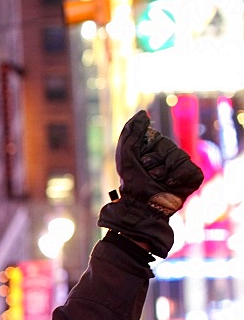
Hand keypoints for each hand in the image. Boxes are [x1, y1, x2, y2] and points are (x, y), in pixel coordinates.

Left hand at [97, 110, 203, 256]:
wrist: (141, 206)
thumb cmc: (131, 183)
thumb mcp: (125, 155)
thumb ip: (131, 133)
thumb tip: (142, 113)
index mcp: (156, 151)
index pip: (157, 140)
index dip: (147, 151)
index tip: (140, 163)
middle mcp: (171, 158)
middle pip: (169, 148)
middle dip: (155, 162)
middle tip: (148, 174)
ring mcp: (182, 168)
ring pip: (180, 158)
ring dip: (164, 171)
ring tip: (157, 181)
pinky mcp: (192, 179)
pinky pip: (190, 170)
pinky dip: (178, 177)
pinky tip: (169, 185)